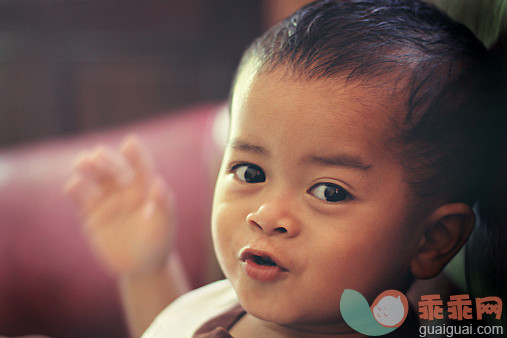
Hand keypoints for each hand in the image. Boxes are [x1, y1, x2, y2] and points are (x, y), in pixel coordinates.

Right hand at [64, 136, 173, 275]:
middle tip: (97, 154)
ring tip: (82, 162)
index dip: (136, 155)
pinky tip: (73, 185)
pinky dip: (76, 191)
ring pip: (95, 179)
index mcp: (145, 188)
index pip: (141, 168)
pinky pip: (81, 200)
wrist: (141, 266)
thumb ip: (162, 205)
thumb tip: (159, 183)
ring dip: (88, 169)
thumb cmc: (158, 242)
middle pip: (114, 170)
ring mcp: (107, 201)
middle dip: (107, 160)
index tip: (130, 143)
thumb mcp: (163, 226)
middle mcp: (125, 190)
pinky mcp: (91, 215)